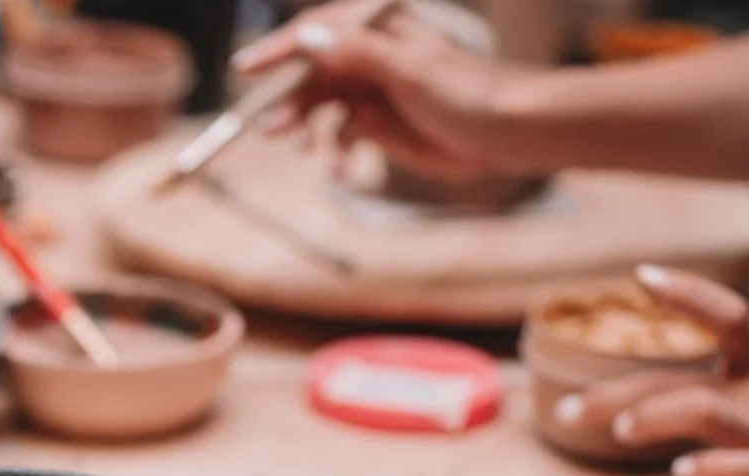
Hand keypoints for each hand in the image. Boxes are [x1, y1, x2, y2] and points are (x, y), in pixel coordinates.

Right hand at [231, 2, 523, 181]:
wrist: (503, 133)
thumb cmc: (465, 91)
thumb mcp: (408, 68)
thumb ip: (355, 52)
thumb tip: (307, 36)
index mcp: (374, 29)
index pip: (315, 33)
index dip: (278, 50)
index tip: (245, 68)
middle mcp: (367, 56)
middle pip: (310, 75)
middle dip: (289, 101)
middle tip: (272, 129)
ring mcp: (369, 90)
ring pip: (319, 108)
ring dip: (306, 130)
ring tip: (301, 150)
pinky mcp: (375, 123)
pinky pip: (340, 138)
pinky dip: (336, 155)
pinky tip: (342, 172)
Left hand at [557, 266, 748, 475]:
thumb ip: (701, 387)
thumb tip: (620, 395)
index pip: (727, 315)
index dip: (687, 291)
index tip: (641, 274)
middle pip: (686, 382)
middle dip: (620, 394)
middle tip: (567, 411)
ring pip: (710, 415)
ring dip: (659, 419)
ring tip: (620, 430)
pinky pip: (748, 471)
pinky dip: (712, 471)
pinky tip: (681, 474)